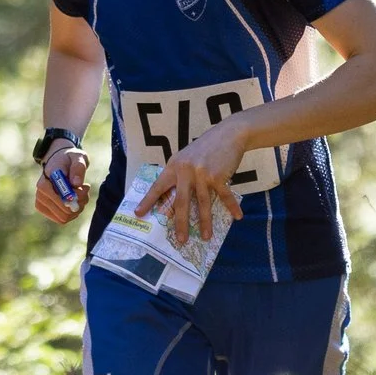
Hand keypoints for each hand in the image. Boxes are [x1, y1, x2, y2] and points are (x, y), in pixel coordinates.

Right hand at [33, 145, 91, 224]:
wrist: (60, 162)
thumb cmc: (69, 159)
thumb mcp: (77, 157)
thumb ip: (78, 168)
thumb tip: (75, 183)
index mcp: (45, 181)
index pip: (62, 198)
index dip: (77, 196)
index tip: (86, 186)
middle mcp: (40, 194)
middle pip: (64, 210)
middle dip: (79, 203)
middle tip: (85, 190)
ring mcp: (41, 203)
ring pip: (64, 217)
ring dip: (77, 209)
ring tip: (81, 195)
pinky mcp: (44, 210)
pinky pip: (62, 219)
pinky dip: (72, 213)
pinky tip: (75, 201)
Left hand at [139, 123, 246, 244]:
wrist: (228, 134)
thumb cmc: (206, 149)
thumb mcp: (186, 158)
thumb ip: (179, 174)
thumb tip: (175, 198)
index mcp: (174, 166)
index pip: (158, 186)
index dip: (148, 201)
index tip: (138, 214)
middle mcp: (185, 170)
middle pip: (181, 202)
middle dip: (180, 223)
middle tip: (180, 240)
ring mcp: (202, 173)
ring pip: (202, 203)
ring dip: (205, 222)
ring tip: (205, 237)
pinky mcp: (218, 175)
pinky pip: (225, 196)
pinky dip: (232, 207)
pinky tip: (237, 216)